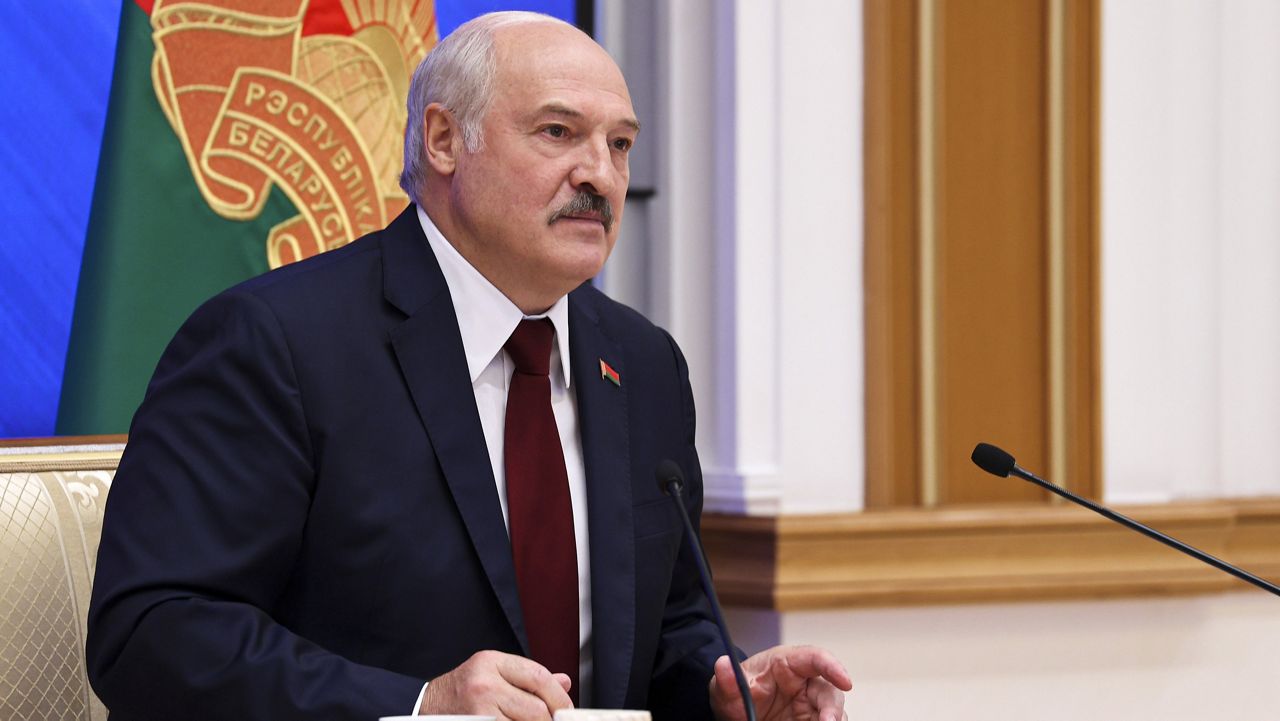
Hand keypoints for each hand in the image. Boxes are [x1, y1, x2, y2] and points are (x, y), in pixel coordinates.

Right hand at [419, 650, 573, 720]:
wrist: (424, 707)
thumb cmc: (460, 691)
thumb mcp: (492, 672)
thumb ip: (527, 678)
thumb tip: (564, 682)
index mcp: (491, 662)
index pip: (538, 676)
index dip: (559, 696)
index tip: (566, 708)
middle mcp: (484, 684)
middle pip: (536, 707)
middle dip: (549, 719)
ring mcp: (479, 710)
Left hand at [708, 645, 850, 720]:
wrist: (734, 714)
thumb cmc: (734, 692)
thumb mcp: (724, 688)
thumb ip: (726, 679)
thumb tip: (722, 664)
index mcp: (787, 663)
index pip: (815, 658)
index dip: (833, 666)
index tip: (846, 681)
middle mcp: (804, 683)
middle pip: (830, 691)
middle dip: (832, 709)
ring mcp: (809, 706)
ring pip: (833, 713)